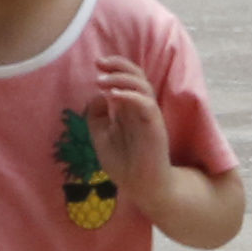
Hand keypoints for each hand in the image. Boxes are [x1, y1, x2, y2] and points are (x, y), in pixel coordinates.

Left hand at [84, 54, 176, 208]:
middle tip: (99, 63)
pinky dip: (130, 96)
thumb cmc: (123, 163)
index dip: (114, 68)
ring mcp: (149, 116)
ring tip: (102, 81)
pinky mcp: (154, 126)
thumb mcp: (100, 135)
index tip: (97, 64)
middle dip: (118, 65)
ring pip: (143, 86)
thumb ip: (97, 115)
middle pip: (137, 75)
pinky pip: (146, 104)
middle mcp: (140, 108)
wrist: (141, 187)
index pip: (126, 79)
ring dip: (122, 79)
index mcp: (129, 108)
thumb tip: (98, 94)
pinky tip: (114, 96)